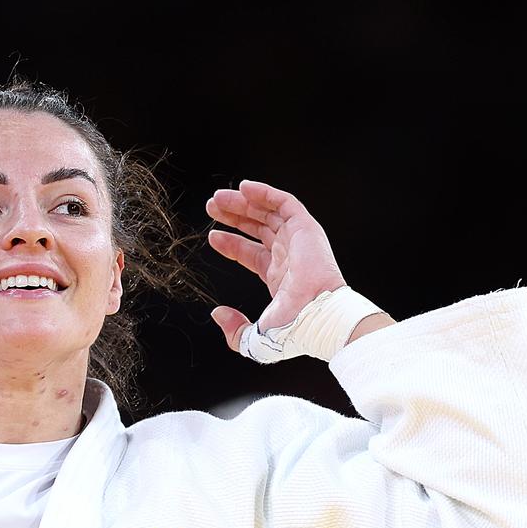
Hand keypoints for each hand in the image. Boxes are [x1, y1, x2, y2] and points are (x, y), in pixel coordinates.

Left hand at [205, 180, 345, 351]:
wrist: (315, 317)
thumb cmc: (292, 330)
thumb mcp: (255, 339)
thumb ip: (234, 331)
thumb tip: (217, 314)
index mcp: (279, 278)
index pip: (252, 254)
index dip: (232, 245)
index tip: (212, 237)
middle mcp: (288, 256)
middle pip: (258, 228)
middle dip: (234, 216)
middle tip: (211, 208)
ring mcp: (297, 241)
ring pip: (267, 213)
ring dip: (243, 203)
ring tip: (217, 198)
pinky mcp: (305, 228)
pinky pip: (284, 202)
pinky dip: (264, 193)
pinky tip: (243, 188)